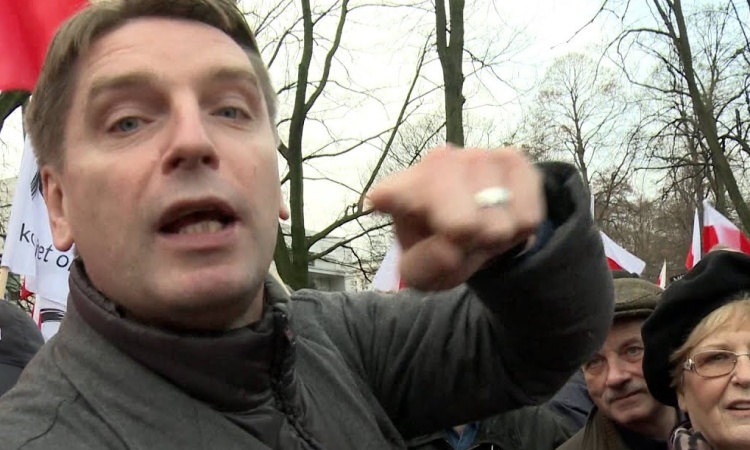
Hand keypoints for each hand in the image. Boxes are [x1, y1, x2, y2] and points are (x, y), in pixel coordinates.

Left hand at [368, 146, 544, 290]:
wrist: (483, 227)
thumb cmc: (443, 247)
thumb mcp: (424, 271)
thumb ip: (426, 266)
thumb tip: (450, 249)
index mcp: (401, 191)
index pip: (395, 192)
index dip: (390, 196)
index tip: (378, 200)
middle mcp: (436, 163)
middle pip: (460, 220)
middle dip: (468, 244)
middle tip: (463, 240)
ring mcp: (476, 156)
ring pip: (496, 220)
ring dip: (495, 236)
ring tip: (483, 229)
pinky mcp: (513, 159)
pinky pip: (527, 214)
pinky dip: (519, 229)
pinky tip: (504, 217)